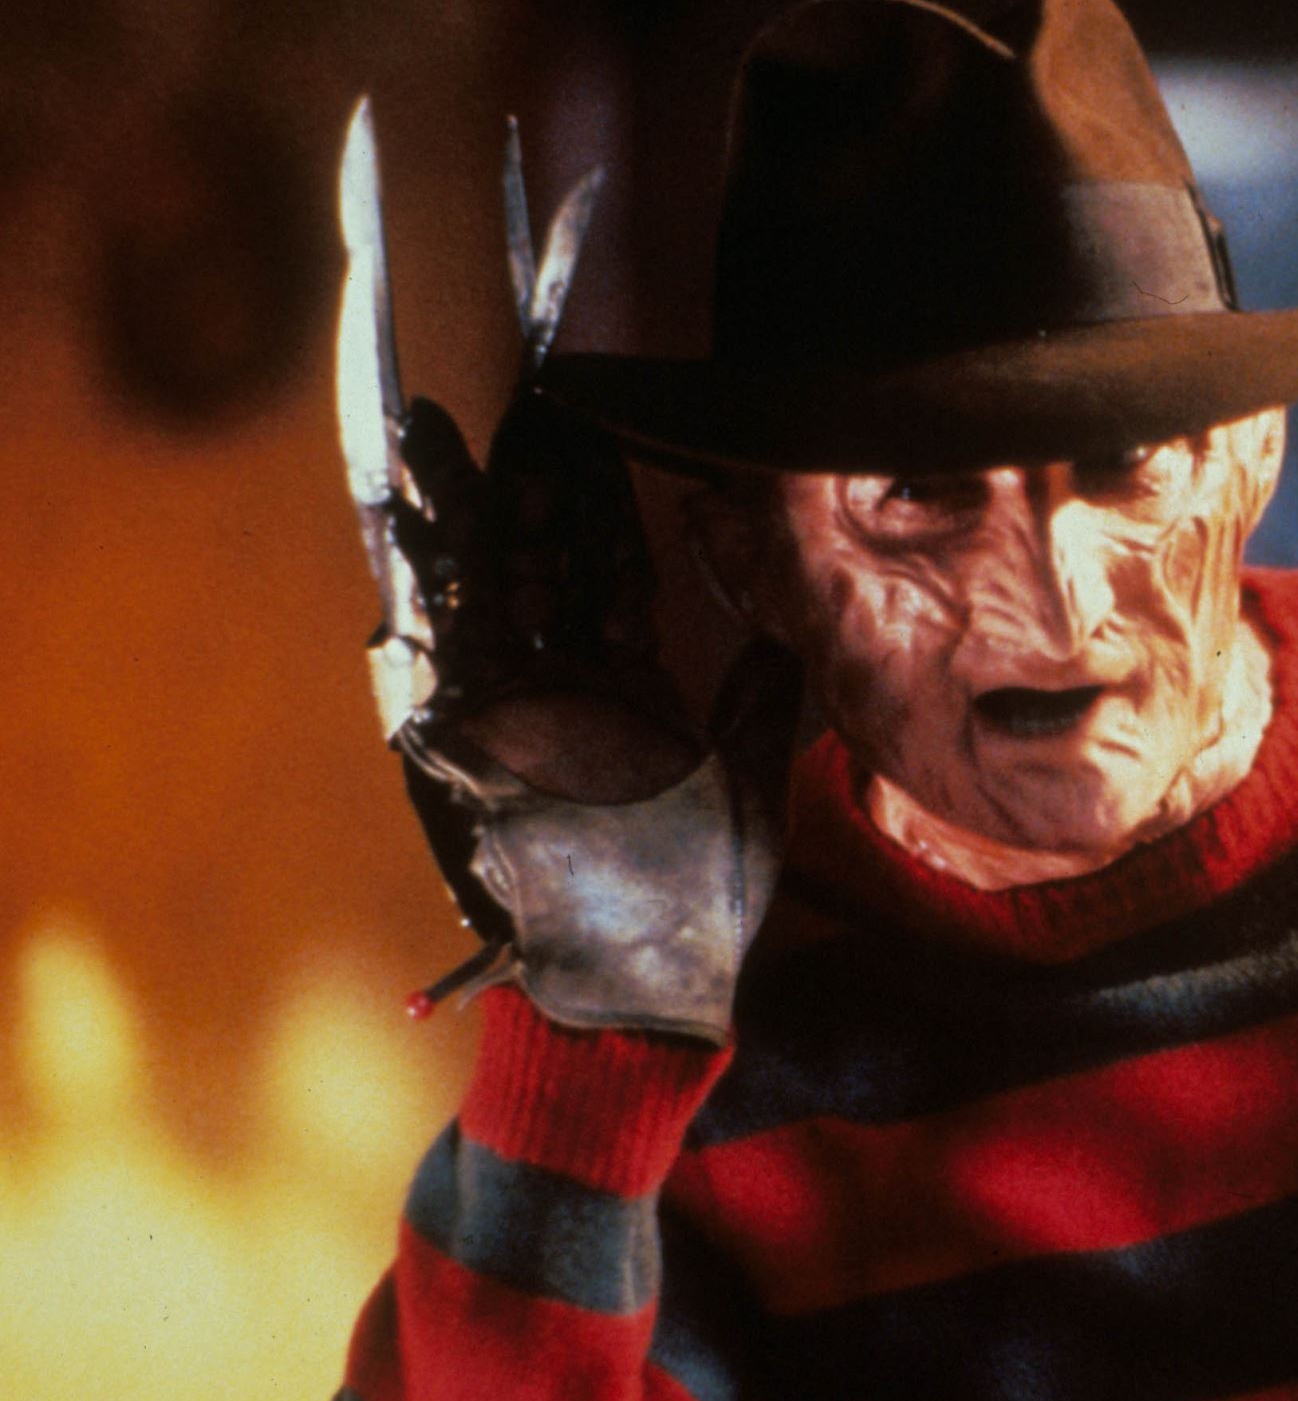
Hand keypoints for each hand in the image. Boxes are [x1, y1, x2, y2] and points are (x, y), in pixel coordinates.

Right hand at [386, 393, 797, 1043]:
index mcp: (626, 698)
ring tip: (449, 436)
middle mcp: (563, 699)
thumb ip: (757, 708)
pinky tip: (410, 526)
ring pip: (483, 599)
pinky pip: (441, 658)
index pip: (610, 581)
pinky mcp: (468, 754)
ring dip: (467, 520)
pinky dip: (425, 591)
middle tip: (524, 409)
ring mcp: (512, 723)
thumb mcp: (752, 790)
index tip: (598, 440)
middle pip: (539, 571)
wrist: (643, 991)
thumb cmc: (701, 907)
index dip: (602, 513)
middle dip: (528, 492)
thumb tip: (783, 640)